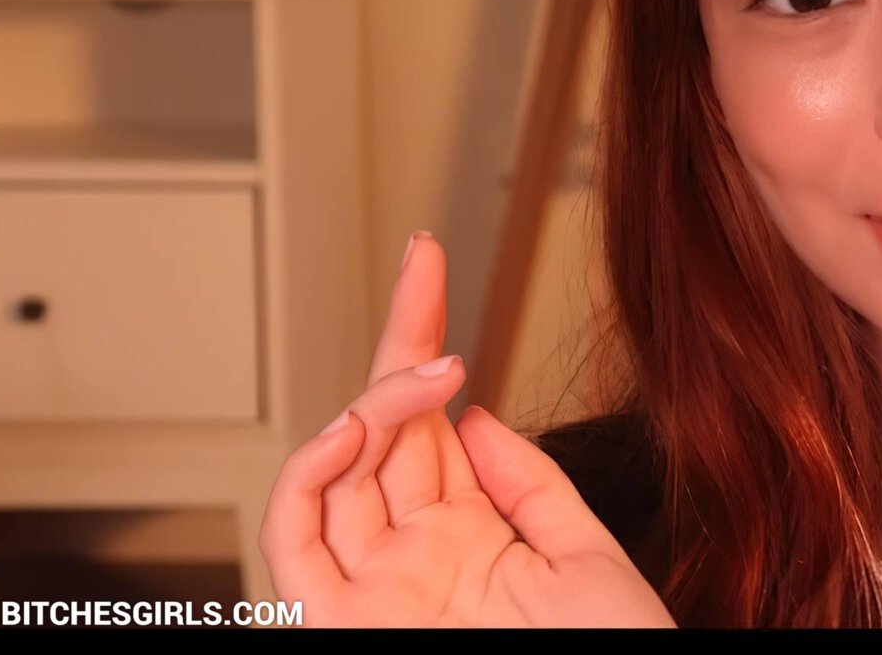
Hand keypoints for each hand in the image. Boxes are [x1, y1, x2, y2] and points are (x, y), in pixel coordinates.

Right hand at [257, 232, 675, 626]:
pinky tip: (359, 427)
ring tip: (427, 366)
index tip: (432, 265)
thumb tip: (475, 416)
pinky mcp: (335, 623)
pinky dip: (310, 472)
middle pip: (383, 433)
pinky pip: (294, 537)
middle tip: (424, 263)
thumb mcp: (588, 561)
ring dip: (369, 404)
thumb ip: (530, 485)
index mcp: (473, 545)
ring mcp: (372, 591)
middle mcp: (413, 562)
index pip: (432, 428)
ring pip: (334, 473)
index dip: (422, 342)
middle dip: (397, 339)